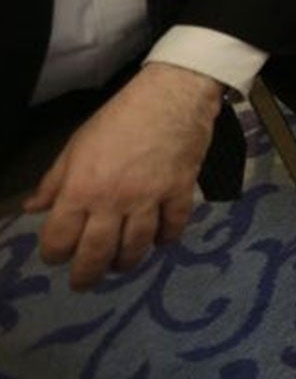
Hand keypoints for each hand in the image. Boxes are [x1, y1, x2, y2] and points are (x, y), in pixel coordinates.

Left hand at [24, 63, 221, 288]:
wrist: (172, 95)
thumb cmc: (118, 118)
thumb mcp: (76, 145)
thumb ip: (54, 180)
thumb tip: (33, 207)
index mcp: (81, 189)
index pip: (59, 239)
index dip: (54, 254)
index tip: (57, 256)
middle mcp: (112, 201)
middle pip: (96, 254)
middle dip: (86, 275)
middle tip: (84, 282)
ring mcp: (149, 199)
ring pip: (135, 248)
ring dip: (125, 263)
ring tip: (120, 264)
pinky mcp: (180, 193)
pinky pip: (172, 229)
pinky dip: (165, 240)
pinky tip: (159, 239)